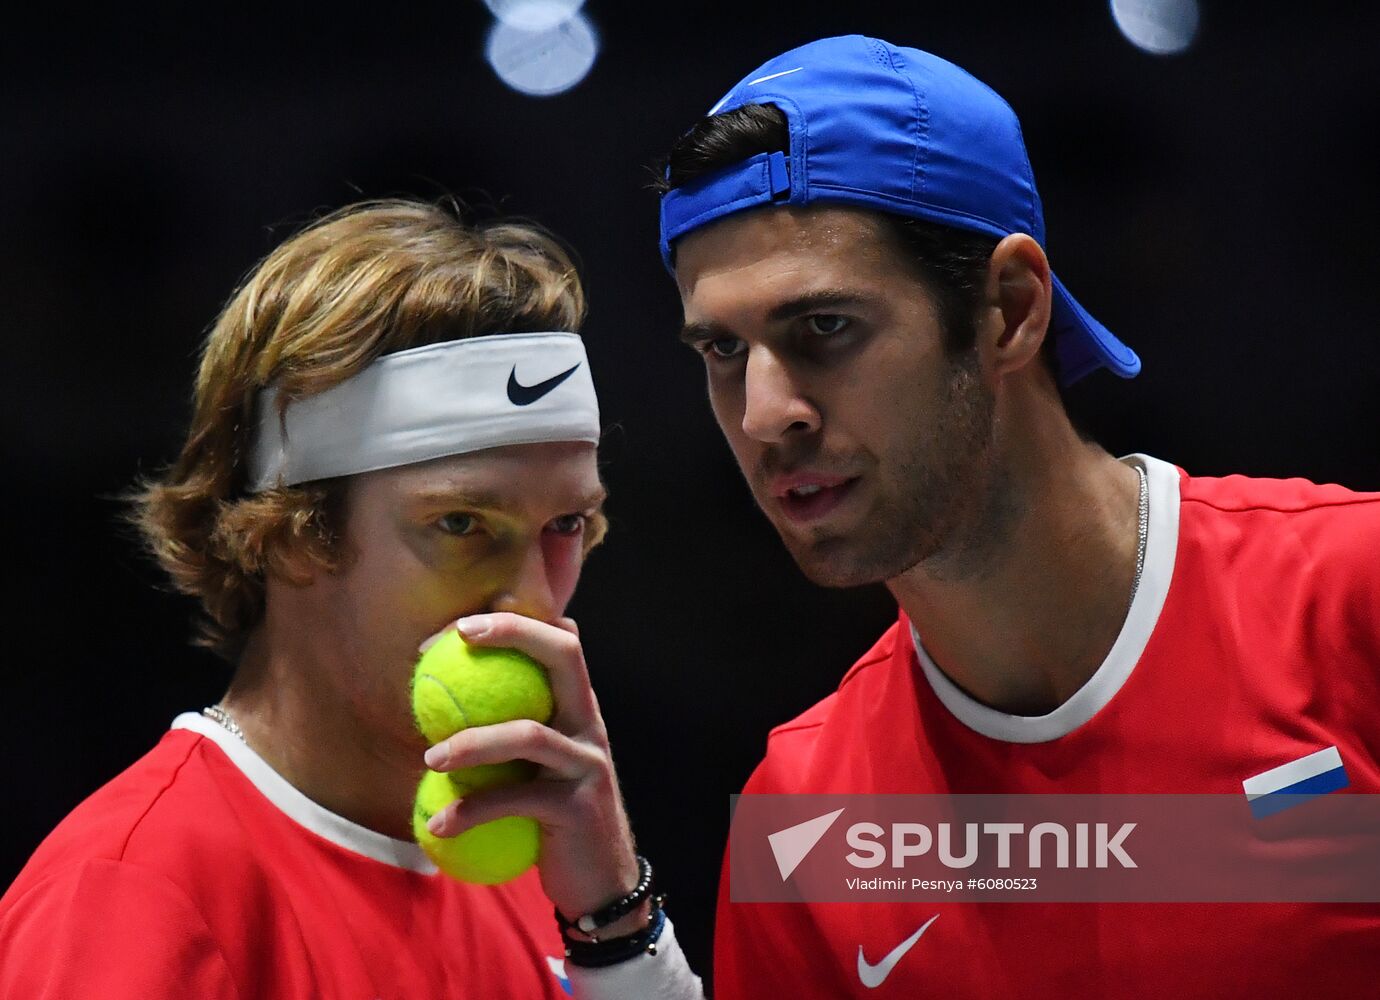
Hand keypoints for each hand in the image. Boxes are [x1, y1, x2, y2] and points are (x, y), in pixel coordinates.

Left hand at [420, 612, 641, 923]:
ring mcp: (588, 763)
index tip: (454, 631)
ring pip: (529, 734)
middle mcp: (590, 723)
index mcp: (578, 706)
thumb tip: (455, 698)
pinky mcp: (577, 807)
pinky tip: (437, 825)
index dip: (512, 623)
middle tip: (456, 639)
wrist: (600, 883)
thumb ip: (513, 729)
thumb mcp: (537, 767)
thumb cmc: (554, 818)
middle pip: (564, 655)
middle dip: (513, 632)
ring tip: (430, 759)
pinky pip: (515, 801)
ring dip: (472, 742)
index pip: (558, 640)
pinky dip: (471, 810)